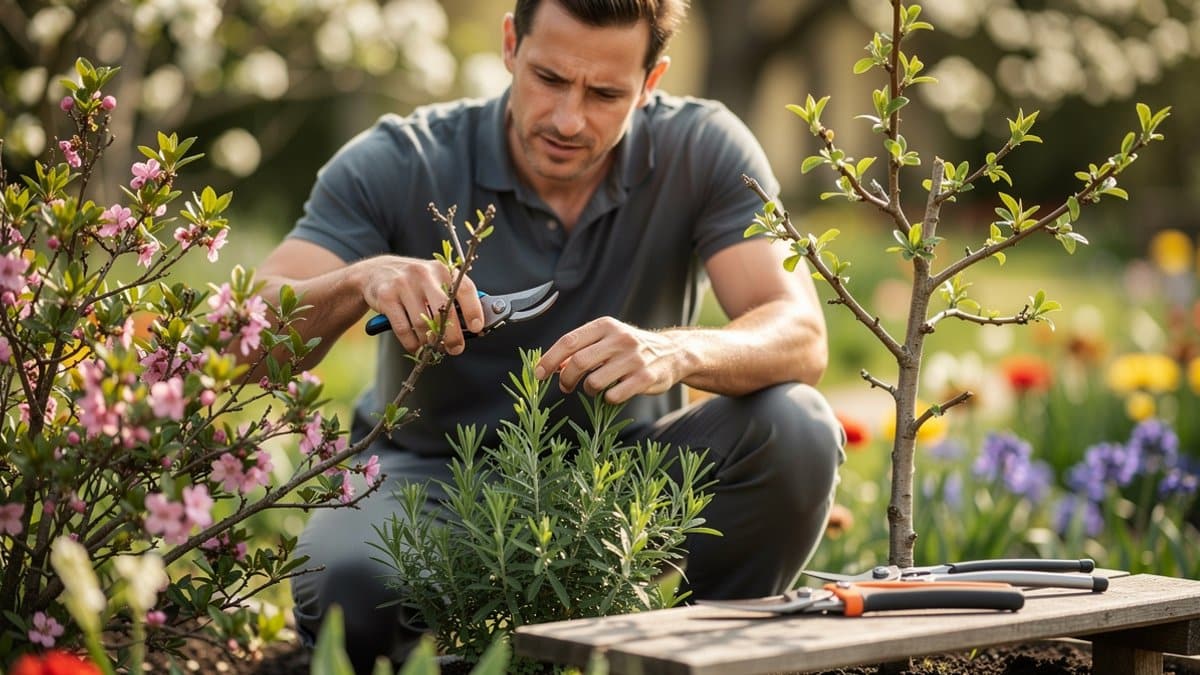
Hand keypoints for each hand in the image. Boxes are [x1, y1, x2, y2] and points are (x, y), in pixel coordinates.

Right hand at [359, 256, 484, 354]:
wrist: (375, 272)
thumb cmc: (414, 282)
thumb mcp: (434, 281)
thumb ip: (453, 299)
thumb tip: (475, 326)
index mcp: (441, 270)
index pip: (464, 289)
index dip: (473, 310)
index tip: (477, 327)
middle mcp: (423, 274)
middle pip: (444, 311)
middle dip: (452, 335)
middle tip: (455, 348)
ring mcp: (403, 284)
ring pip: (422, 324)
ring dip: (429, 341)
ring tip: (432, 346)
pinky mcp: (386, 297)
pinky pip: (403, 329)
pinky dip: (411, 343)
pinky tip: (415, 345)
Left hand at [535, 317, 686, 403]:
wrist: (674, 353)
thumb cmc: (631, 348)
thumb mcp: (608, 339)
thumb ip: (582, 348)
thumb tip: (553, 366)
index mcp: (606, 326)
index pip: (569, 342)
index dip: (549, 359)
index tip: (539, 374)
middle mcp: (620, 339)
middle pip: (578, 362)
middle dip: (565, 378)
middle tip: (565, 387)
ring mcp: (634, 359)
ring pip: (594, 382)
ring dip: (587, 390)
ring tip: (592, 388)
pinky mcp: (645, 378)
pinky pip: (613, 395)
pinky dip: (607, 399)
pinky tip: (612, 393)